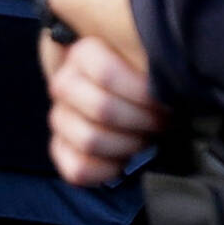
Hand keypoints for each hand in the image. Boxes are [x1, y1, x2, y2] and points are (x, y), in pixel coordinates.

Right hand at [45, 35, 165, 186]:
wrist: (139, 99)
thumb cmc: (147, 79)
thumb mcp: (147, 58)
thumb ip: (146, 60)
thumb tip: (161, 75)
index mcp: (83, 54)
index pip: (106, 74)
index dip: (142, 92)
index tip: (163, 97)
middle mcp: (64, 84)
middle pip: (102, 109)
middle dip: (141, 120)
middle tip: (161, 121)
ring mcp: (60, 118)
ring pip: (89, 140)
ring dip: (128, 145)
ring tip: (147, 139)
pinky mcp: (61, 149)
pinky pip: (77, 168)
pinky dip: (105, 171)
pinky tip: (124, 163)